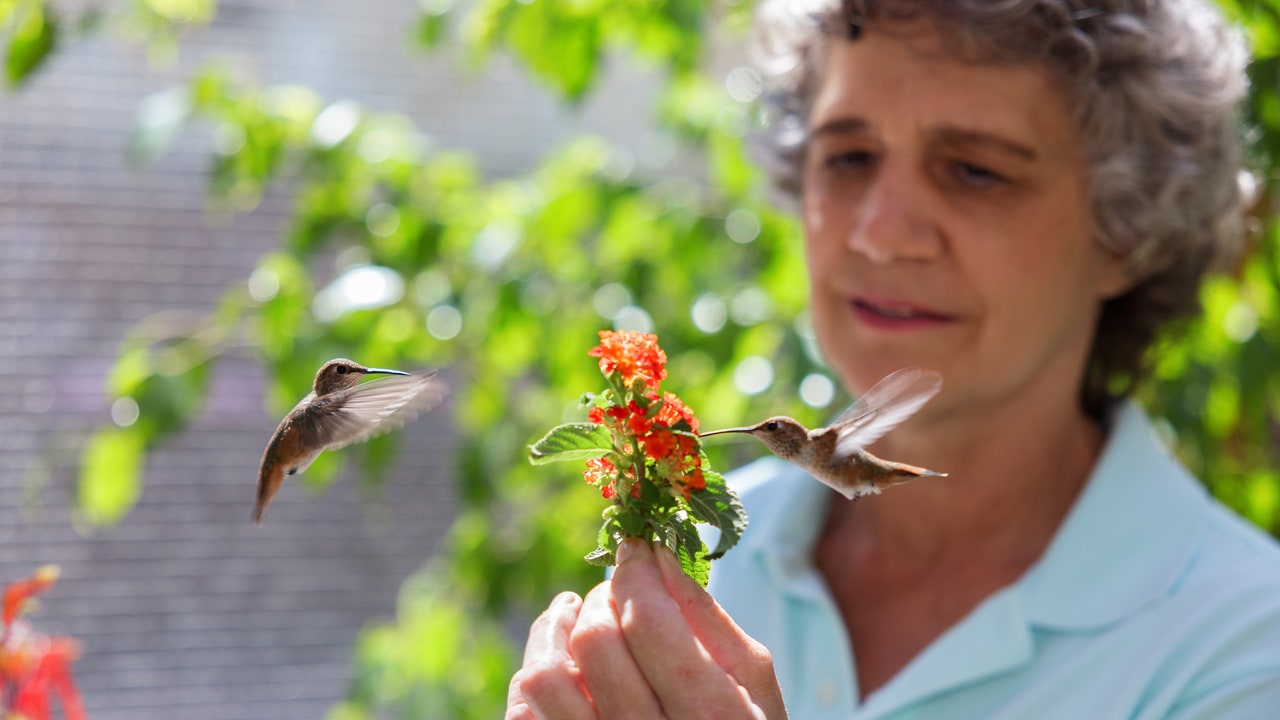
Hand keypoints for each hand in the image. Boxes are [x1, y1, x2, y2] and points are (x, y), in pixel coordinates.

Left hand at [506, 538, 785, 718]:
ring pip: (545, 678)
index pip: (647, 619)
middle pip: (595, 641)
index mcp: (707, 713)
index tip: (635, 550)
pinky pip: (524, 715)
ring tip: (571, 615)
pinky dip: (534, 678)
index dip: (634, 571)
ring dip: (554, 631)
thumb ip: (708, 618)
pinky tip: (561, 663)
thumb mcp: (752, 682)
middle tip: (617, 590)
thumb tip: (658, 554)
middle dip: (601, 596)